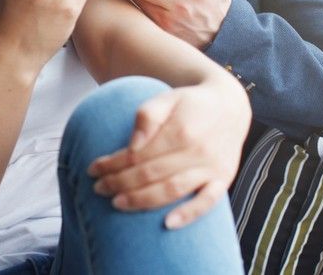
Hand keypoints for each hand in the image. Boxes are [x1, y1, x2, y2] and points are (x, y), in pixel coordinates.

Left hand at [87, 71, 250, 228]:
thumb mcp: (167, 98)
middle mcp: (198, 150)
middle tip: (98, 187)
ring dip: (142, 200)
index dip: (113, 163)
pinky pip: (208, 202)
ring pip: (173, 190)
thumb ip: (147, 115)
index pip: (139, 153)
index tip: (93, 168)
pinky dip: (189, 214)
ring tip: (116, 203)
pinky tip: (168, 224)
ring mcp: (212, 167)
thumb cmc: (190, 104)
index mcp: (181, 129)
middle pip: (151, 173)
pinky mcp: (223, 179)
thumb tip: (132, 145)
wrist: (230, 106)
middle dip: (120, 183)